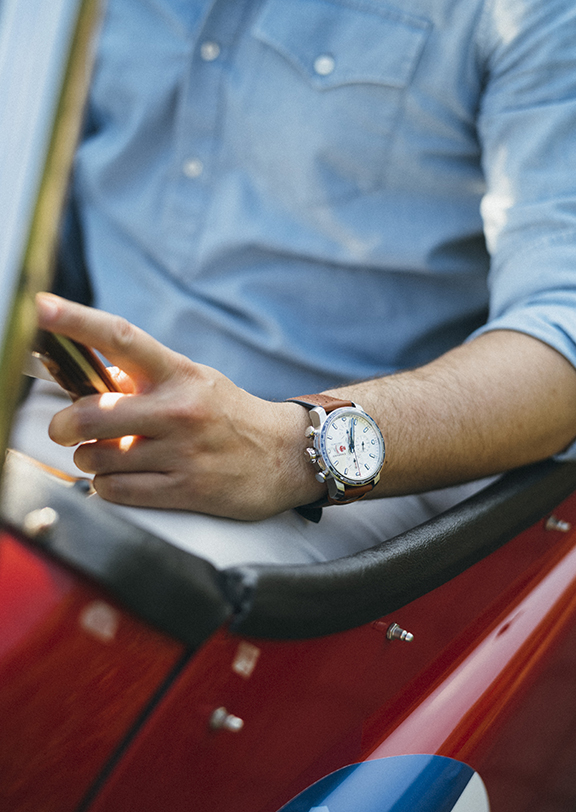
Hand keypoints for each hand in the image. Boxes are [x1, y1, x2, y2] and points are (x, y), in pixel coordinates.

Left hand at [35, 293, 323, 519]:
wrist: (285, 456)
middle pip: (92, 414)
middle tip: (64, 429)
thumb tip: (92, 379)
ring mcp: (183, 452)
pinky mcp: (187, 490)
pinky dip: (107, 486)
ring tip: (106, 456)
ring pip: (98, 458)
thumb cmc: (229, 415)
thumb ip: (143, 379)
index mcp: (179, 374)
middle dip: (64, 425)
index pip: (122, 338)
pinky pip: (116, 491)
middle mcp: (180, 410)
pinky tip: (121, 478)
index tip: (42, 308)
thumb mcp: (193, 382)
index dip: (78, 321)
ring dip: (89, 459)